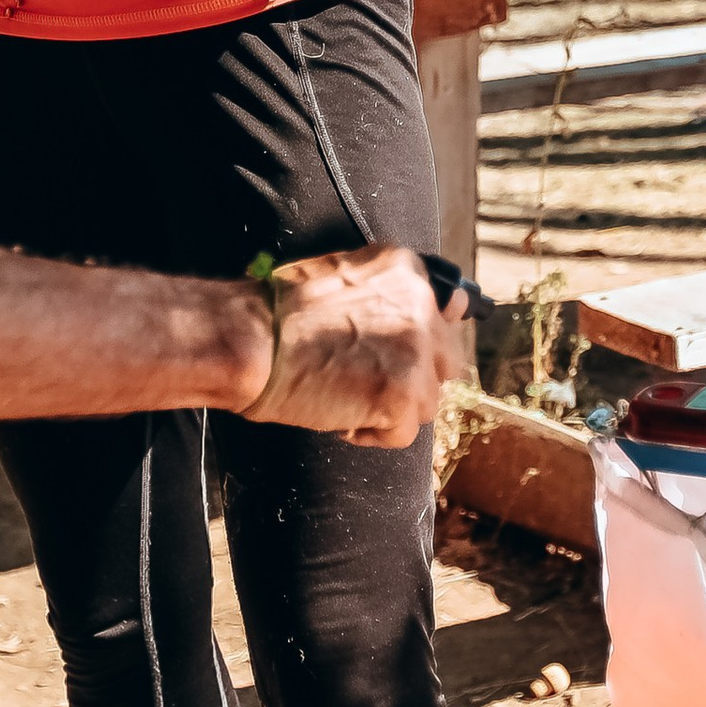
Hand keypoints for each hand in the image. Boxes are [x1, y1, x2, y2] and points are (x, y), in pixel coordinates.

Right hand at [238, 247, 465, 447]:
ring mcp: (416, 354)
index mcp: (406, 273)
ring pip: (427, 402)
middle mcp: (421, 309)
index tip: (391, 354)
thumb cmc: (278, 311)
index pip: (443, 315)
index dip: (416, 343)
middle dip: (410, 379)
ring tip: (343, 396)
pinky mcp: (403, 397)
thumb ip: (391, 291)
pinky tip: (339, 415)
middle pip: (442, 363)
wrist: (251, 341)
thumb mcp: (342, 276)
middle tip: (363, 379)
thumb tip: (454, 309)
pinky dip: (372, 433)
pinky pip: (404, 432)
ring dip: (390, 408)